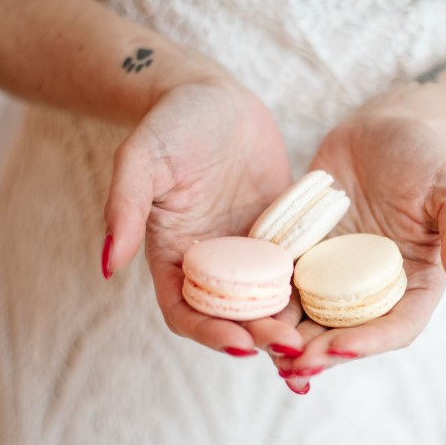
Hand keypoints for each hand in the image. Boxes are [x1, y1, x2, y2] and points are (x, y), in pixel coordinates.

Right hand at [102, 77, 304, 355]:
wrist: (213, 97)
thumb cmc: (171, 124)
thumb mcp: (141, 157)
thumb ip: (123, 206)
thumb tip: (107, 264)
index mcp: (173, 257)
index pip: (185, 312)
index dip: (209, 334)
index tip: (239, 345)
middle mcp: (210, 264)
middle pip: (231, 317)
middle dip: (258, 335)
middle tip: (289, 347)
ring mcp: (248, 253)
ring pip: (268, 302)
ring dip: (288, 323)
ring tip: (315, 337)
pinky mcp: (280, 237)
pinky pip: (297, 270)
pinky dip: (312, 290)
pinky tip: (338, 300)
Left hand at [274, 113, 445, 388]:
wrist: (380, 128)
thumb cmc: (427, 155)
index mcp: (414, 285)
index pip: (396, 327)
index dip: (368, 343)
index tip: (340, 349)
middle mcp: (372, 291)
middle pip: (347, 335)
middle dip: (319, 354)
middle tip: (291, 366)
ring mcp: (333, 277)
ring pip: (309, 320)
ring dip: (285, 341)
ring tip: (261, 351)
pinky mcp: (301, 258)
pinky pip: (280, 288)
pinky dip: (264, 306)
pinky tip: (241, 316)